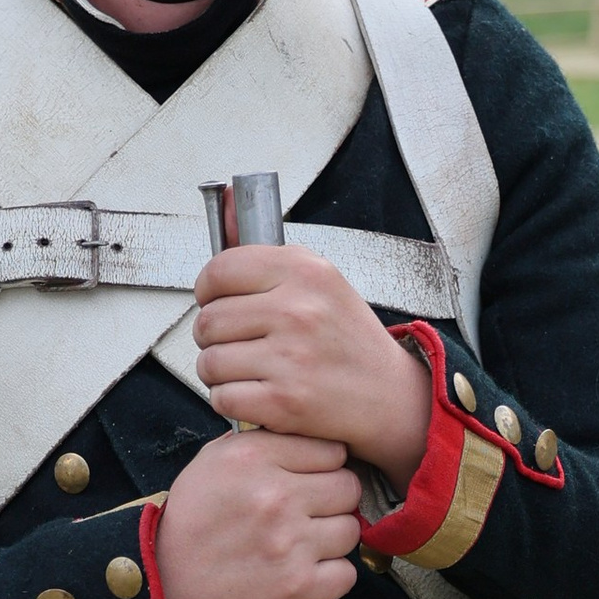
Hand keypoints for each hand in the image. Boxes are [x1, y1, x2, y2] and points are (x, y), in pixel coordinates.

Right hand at [158, 430, 361, 598]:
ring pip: (350, 529)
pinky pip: (346, 574)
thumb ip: (254, 445)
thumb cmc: (185, 529)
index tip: (312, 479)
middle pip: (348, 486)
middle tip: (312, 514)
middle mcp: (274, 496)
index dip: (325, 466)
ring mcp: (289, 543)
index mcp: (253, 459)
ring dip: (332, 540)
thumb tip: (294, 434)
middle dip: (334, 500)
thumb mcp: (207, 465)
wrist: (161, 587)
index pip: (331, 448)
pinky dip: (331, 577)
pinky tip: (307, 573)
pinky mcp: (297, 586)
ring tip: (304, 545)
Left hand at [192, 243, 433, 484]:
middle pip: (208, 321)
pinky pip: (223, 398)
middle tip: (240, 344)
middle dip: (214, 338)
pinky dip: (233, 402)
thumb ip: (263, 250)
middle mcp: (297, 310)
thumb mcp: (318, 280)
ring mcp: (291, 357)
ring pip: (210, 362)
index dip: (208, 291)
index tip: (218, 302)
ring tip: (251, 370)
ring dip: (221, 373)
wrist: (390, 396)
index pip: (219, 270)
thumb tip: (222, 197)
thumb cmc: (349, 339)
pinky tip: (257, 395)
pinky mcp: (285, 401)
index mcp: (305, 271)